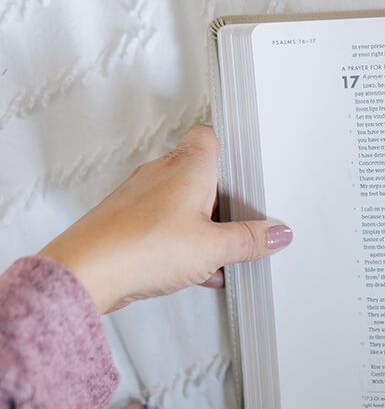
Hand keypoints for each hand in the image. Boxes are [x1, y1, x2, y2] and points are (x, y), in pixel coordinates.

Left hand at [39, 125, 291, 313]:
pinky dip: (178, 241)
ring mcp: (137, 197)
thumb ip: (249, 240)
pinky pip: (160, 223)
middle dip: (219, 197)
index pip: (209, 135)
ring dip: (198, 223)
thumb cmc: (138, 246)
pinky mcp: (123, 221)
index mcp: (187, 166)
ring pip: (178, 201)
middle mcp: (159, 174)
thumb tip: (275, 234)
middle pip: (198, 173)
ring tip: (215, 251)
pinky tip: (189, 269)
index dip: (228, 146)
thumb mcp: (213, 248)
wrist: (85, 273)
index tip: (244, 161)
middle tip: (238, 218)